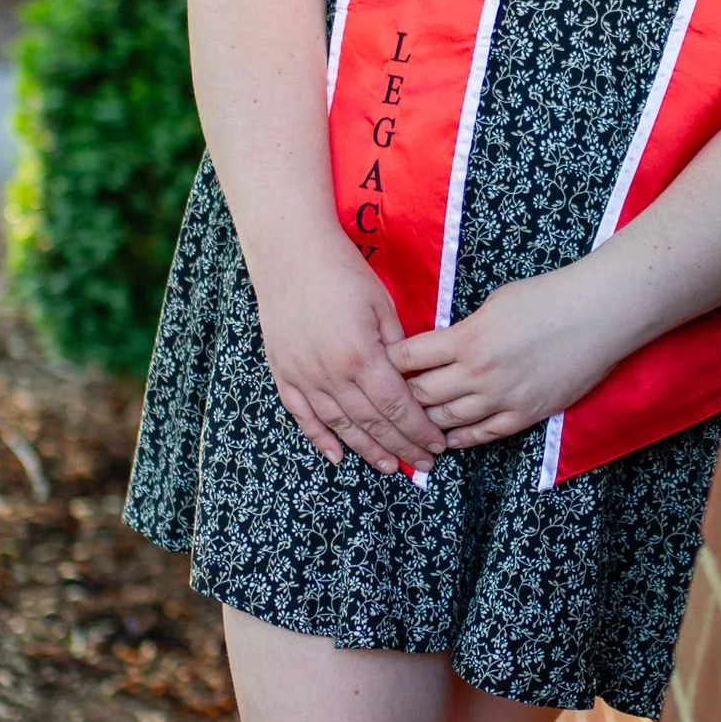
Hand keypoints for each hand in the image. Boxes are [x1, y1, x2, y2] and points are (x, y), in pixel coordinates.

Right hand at [251, 242, 448, 472]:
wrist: (290, 254)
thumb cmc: (342, 273)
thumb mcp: (382, 306)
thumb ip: (399, 348)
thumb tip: (414, 379)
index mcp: (362, 357)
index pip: (398, 408)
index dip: (419, 431)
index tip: (437, 445)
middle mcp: (332, 375)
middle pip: (373, 424)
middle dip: (403, 447)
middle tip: (425, 465)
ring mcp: (304, 377)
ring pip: (340, 427)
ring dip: (367, 450)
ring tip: (391, 467)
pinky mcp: (283, 373)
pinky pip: (302, 416)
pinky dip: (319, 438)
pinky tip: (336, 455)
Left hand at [390, 259, 631, 450]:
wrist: (597, 315)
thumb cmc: (547, 298)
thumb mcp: (494, 303)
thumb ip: (464, 329)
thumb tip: (444, 345)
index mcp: (466, 339)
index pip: (408, 358)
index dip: (391, 361)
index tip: (384, 363)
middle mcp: (478, 374)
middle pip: (421, 394)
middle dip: (403, 394)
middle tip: (392, 395)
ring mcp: (502, 398)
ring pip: (447, 421)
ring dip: (427, 420)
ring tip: (415, 420)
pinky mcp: (525, 414)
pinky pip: (484, 436)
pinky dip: (461, 439)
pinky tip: (449, 439)